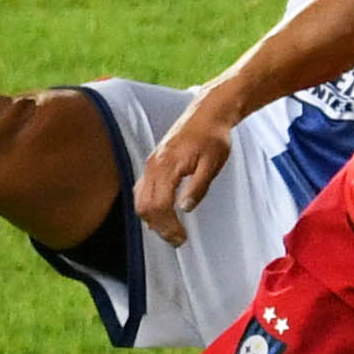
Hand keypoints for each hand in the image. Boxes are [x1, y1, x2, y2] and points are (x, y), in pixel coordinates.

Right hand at [136, 91, 236, 244]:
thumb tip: (185, 208)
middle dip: (159, 227)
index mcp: (168, 165)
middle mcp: (154, 165)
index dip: (169, 226)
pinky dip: (149, 206)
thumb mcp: (213, 163)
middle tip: (178, 240)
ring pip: (140, 199)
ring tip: (172, 230)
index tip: (182, 238)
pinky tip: (162, 214)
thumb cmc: (214, 137)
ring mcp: (151, 164)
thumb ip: (198, 186)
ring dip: (152, 219)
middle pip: (145, 206)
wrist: (208, 113)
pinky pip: (142, 190)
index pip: (160, 205)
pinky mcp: (153, 163)